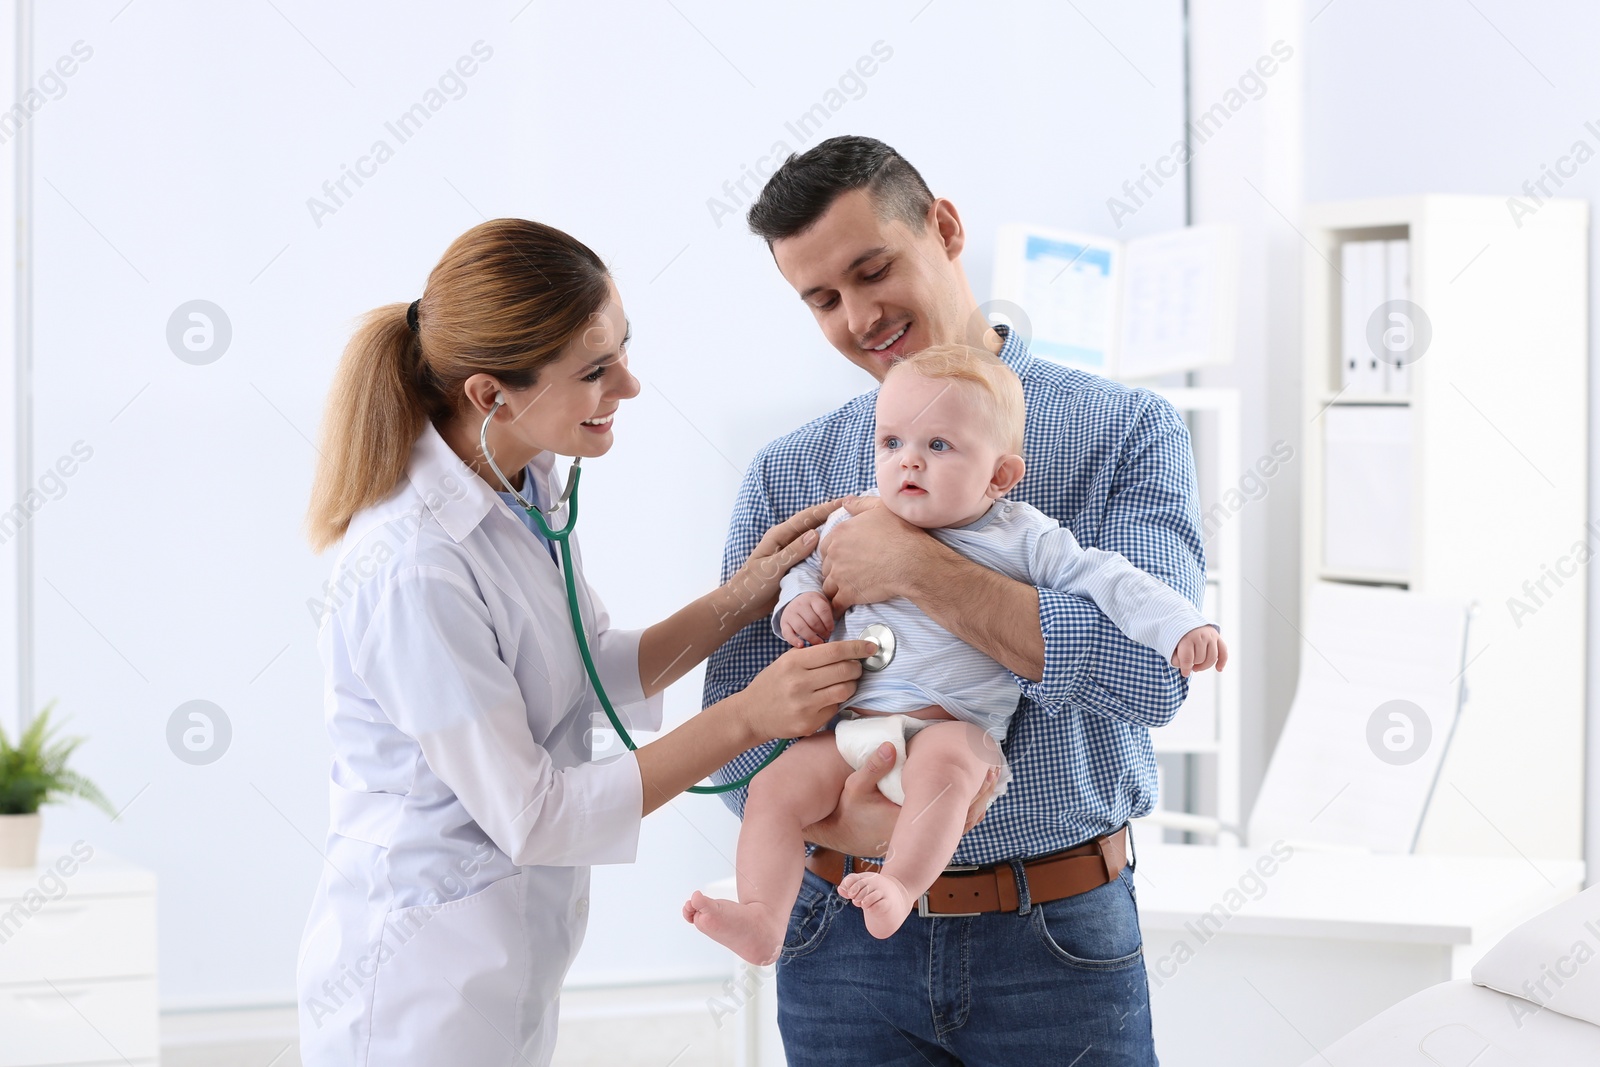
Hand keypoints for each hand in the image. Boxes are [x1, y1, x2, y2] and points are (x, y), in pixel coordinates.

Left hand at [717, 498, 844, 629]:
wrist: (742, 605)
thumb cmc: (751, 585)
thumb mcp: (772, 568)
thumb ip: (793, 552)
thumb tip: (815, 534)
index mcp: (779, 536)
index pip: (806, 517)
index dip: (826, 509)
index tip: (845, 501)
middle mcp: (787, 541)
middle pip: (813, 524)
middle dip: (832, 517)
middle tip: (855, 511)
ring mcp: (792, 554)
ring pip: (816, 540)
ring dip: (831, 534)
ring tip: (852, 529)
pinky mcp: (796, 567)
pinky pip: (814, 556)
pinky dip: (827, 552)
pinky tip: (840, 553)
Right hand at [736, 639, 878, 742]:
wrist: (750, 714)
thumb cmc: (772, 684)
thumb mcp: (785, 661)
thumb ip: (812, 655)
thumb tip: (846, 649)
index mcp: (793, 662)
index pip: (834, 651)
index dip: (857, 647)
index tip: (871, 647)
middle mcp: (799, 683)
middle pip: (844, 670)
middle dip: (857, 667)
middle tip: (856, 666)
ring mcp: (804, 705)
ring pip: (845, 690)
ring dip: (852, 684)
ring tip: (847, 682)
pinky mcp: (808, 723)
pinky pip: (835, 708)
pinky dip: (838, 701)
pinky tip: (830, 698)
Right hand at [780, 591, 835, 647]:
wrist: (796, 601)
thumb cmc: (814, 606)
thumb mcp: (822, 603)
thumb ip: (828, 612)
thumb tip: (833, 629)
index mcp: (812, 598)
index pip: (822, 610)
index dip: (829, 622)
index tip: (831, 629)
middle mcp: (800, 604)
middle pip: (812, 621)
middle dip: (822, 631)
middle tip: (827, 636)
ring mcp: (790, 613)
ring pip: (801, 627)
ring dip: (812, 637)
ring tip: (819, 642)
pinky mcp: (783, 623)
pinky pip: (787, 633)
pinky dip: (794, 640)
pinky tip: (801, 645)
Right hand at [803, 741, 1000, 856]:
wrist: (839, 834)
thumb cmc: (846, 811)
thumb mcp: (855, 787)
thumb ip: (873, 767)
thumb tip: (891, 746)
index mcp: (909, 822)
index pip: (950, 808)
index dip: (971, 789)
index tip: (984, 769)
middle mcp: (919, 834)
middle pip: (961, 817)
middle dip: (980, 793)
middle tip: (996, 769)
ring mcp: (919, 838)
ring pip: (958, 824)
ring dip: (975, 802)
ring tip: (990, 779)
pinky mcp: (917, 837)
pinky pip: (948, 826)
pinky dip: (963, 811)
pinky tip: (972, 796)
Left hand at [817, 496, 936, 613]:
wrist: (912, 562)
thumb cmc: (901, 533)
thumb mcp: (880, 508)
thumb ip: (860, 504)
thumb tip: (845, 502)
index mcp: (840, 533)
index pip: (825, 547)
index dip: (834, 554)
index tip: (845, 559)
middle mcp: (835, 553)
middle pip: (825, 566)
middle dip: (834, 571)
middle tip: (848, 576)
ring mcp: (839, 575)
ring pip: (828, 586)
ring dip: (835, 590)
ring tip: (846, 593)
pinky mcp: (847, 594)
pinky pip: (834, 605)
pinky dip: (835, 608)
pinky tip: (839, 610)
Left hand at [1171, 625, 1227, 677]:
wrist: (1185, 619)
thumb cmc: (1178, 636)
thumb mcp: (1172, 645)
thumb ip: (1176, 659)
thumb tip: (1186, 669)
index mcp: (1188, 637)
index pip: (1188, 658)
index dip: (1185, 668)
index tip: (1184, 673)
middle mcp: (1202, 635)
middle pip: (1200, 659)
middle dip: (1194, 664)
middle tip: (1189, 664)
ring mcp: (1212, 636)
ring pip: (1212, 658)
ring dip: (1204, 666)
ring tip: (1196, 666)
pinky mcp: (1218, 637)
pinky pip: (1223, 652)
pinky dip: (1222, 662)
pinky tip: (1219, 669)